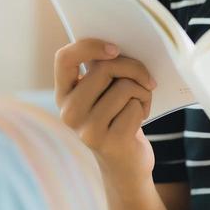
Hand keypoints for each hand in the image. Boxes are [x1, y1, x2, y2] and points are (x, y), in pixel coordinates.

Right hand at [53, 38, 157, 181]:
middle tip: (145, 79)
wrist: (126, 163)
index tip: (115, 49)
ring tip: (139, 104)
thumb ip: (103, 69)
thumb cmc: (118, 116)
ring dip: (142, 91)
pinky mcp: (108, 142)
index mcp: (63, 94)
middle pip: (105, 68)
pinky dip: (144, 107)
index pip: (64, 58)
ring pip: (124, 87)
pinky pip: (134, 106)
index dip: (89, 46)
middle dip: (134, 68)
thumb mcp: (104, 92)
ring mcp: (86, 129)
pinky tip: (139, 120)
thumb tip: (120, 47)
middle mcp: (68, 112)